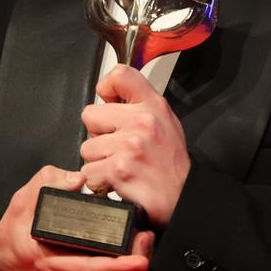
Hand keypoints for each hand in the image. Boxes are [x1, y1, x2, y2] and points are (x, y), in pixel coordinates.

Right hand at [0, 165, 153, 270]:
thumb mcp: (24, 200)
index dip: (115, 265)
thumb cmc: (14, 231)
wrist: (4, 256)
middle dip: (131, 268)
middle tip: (147, 247)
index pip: (88, 265)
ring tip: (145, 250)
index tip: (135, 257)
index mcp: (52, 258)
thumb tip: (76, 178)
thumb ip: (49, 183)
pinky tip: (136, 259)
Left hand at [80, 64, 190, 227]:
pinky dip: (100, 181)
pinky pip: (89, 173)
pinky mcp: (119, 169)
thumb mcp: (165, 121)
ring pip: (87, 148)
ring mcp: (129, 145)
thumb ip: (139, 104)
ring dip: (98, 162)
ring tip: (121, 166)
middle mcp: (142, 121)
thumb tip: (109, 96)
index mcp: (153, 105)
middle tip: (117, 147)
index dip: (106, 89)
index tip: (109, 103)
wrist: (183, 196)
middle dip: (99, 135)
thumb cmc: (172, 162)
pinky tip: (118, 181)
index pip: (119, 75)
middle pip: (90, 115)